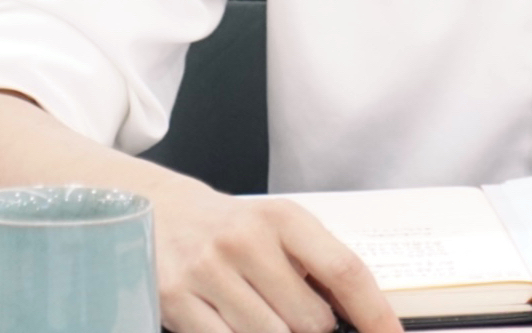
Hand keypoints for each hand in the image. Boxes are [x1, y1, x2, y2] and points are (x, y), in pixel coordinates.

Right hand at [152, 181, 399, 332]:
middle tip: (294, 315)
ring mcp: (207, 272)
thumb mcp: (277, 230)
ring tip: (262, 315)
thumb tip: (359, 318)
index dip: (375, 314)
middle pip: (310, 320)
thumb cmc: (230, 229)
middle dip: (312, 330)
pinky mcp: (175, 301)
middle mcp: (245, 241)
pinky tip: (236, 325)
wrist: (156, 210)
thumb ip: (316, 266)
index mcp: (283, 219)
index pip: (344, 271)